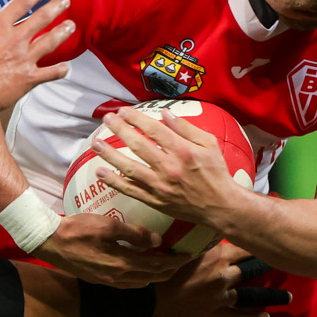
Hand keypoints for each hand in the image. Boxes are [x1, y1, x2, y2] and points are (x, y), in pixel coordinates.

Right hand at [0, 0, 74, 113]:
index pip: (20, 4)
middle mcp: (16, 39)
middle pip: (40, 19)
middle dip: (55, 8)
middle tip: (65, 1)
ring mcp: (25, 59)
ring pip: (49, 42)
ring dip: (62, 33)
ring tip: (71, 26)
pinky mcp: (28, 78)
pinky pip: (48, 74)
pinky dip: (58, 71)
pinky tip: (67, 68)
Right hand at [33, 214, 190, 288]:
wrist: (49, 241)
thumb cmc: (78, 229)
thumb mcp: (108, 226)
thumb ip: (134, 234)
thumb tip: (158, 239)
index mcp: (122, 264)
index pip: (158, 266)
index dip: (176, 261)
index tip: (190, 254)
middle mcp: (118, 278)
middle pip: (152, 278)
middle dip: (170, 270)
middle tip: (184, 260)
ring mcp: (108, 281)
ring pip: (141, 282)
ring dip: (156, 274)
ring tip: (167, 263)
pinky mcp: (99, 279)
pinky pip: (129, 283)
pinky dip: (142, 277)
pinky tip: (142, 268)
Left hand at [92, 106, 241, 222]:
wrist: (221, 206)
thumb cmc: (216, 172)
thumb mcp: (208, 144)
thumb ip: (186, 128)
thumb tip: (165, 113)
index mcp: (183, 151)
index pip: (153, 130)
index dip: (136, 118)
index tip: (123, 110)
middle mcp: (169, 167)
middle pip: (138, 145)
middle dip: (119, 130)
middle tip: (106, 119)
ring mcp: (160, 186)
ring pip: (129, 168)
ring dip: (110, 155)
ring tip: (96, 143)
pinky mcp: (155, 201)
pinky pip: (131, 190)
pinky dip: (114, 182)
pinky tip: (100, 173)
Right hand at [153, 243, 290, 316]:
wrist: (152, 296)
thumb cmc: (164, 266)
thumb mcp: (183, 245)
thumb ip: (203, 237)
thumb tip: (217, 219)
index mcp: (217, 256)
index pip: (246, 244)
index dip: (260, 238)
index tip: (275, 233)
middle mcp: (224, 275)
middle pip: (252, 268)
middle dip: (268, 264)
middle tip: (286, 261)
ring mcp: (222, 296)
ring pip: (251, 294)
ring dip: (272, 295)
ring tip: (289, 295)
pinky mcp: (216, 313)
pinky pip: (238, 316)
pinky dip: (253, 316)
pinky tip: (266, 316)